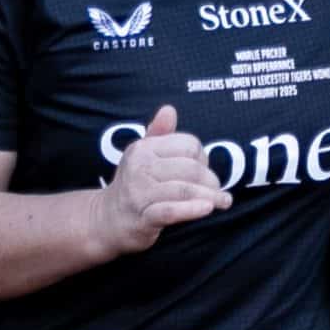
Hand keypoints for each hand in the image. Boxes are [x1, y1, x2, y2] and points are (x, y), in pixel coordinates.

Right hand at [95, 105, 232, 255]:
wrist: (106, 220)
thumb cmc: (132, 184)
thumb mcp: (142, 155)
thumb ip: (158, 133)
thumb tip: (169, 109)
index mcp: (143, 148)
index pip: (188, 145)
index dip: (202, 158)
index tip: (203, 171)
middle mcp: (140, 167)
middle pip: (190, 168)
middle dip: (210, 180)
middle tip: (218, 191)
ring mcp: (139, 193)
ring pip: (184, 190)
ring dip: (210, 196)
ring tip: (223, 202)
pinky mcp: (142, 218)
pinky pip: (171, 211)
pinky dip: (191, 210)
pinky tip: (207, 209)